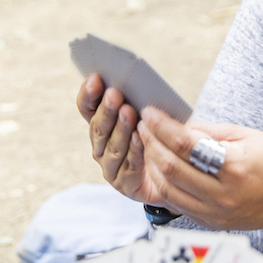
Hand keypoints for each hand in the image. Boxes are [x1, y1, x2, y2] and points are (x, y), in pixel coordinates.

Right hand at [76, 74, 160, 204]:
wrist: (175, 170)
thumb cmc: (160, 134)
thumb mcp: (150, 113)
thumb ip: (139, 100)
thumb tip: (137, 80)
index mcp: (102, 124)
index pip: (87, 108)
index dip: (88, 94)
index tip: (95, 79)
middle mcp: (101, 146)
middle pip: (98, 127)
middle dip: (106, 110)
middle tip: (115, 94)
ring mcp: (110, 166)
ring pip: (111, 146)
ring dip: (120, 128)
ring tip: (128, 112)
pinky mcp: (124, 184)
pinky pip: (128, 166)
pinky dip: (134, 150)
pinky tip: (140, 137)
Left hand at [137, 107, 262, 230]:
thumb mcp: (246, 136)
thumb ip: (210, 132)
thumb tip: (177, 124)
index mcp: (233, 167)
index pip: (185, 144)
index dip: (163, 126)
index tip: (150, 113)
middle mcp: (222, 194)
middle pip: (171, 168)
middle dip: (151, 144)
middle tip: (142, 126)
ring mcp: (215, 212)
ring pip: (168, 190)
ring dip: (151, 166)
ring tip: (147, 146)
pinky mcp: (211, 223)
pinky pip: (177, 205)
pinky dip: (163, 186)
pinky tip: (158, 168)